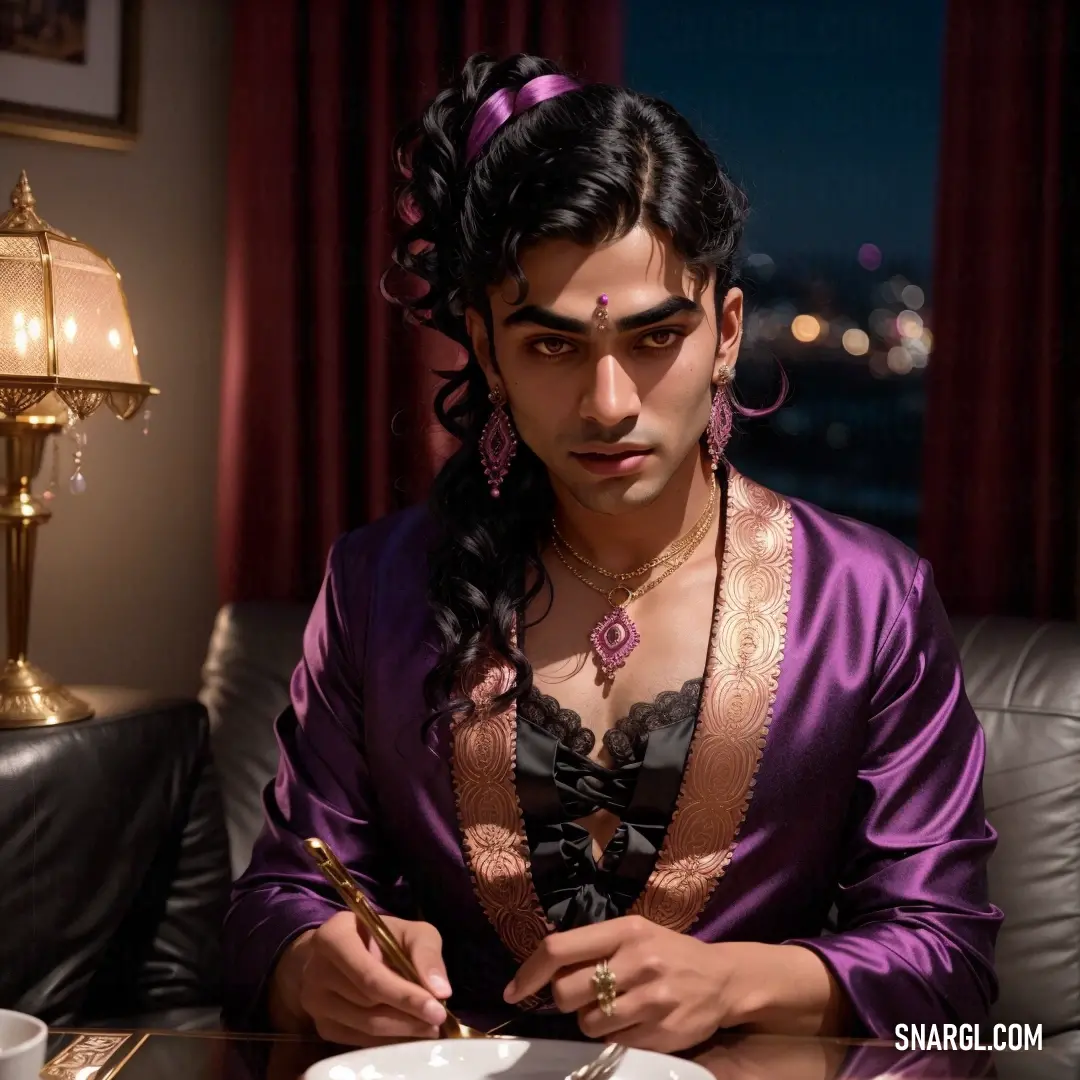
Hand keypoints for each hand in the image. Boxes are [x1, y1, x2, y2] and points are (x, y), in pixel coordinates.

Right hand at [274, 911, 451, 1043]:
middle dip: (407, 1013)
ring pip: (364, 1025)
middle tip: (438, 1019)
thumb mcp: (407, 930)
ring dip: (401, 1029)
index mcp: (334, 937)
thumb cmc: (378, 937)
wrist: (340, 951)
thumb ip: (425, 952)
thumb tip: (441, 990)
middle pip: (367, 1002)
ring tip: (429, 1026)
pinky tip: (408, 1032)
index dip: (404, 994)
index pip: (370, 975)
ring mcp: (315, 1002)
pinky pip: (358, 1040)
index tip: (438, 1008)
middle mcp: (316, 970)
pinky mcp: (321, 1026)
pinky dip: (387, 1040)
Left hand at [504, 916, 844, 1052]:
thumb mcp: (634, 934)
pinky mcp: (660, 1033)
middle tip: (585, 996)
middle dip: (565, 1000)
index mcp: (625, 930)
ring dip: (591, 1020)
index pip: (559, 949)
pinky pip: (614, 1043)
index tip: (513, 991)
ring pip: (587, 1023)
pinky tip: (635, 1021)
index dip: (529, 972)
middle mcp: (637, 961)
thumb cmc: (668, 953)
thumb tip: (542, 973)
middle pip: (567, 992)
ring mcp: (650, 999)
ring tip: (616, 1007)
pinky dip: (615, 1037)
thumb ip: (594, 947)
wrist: (724, 979)